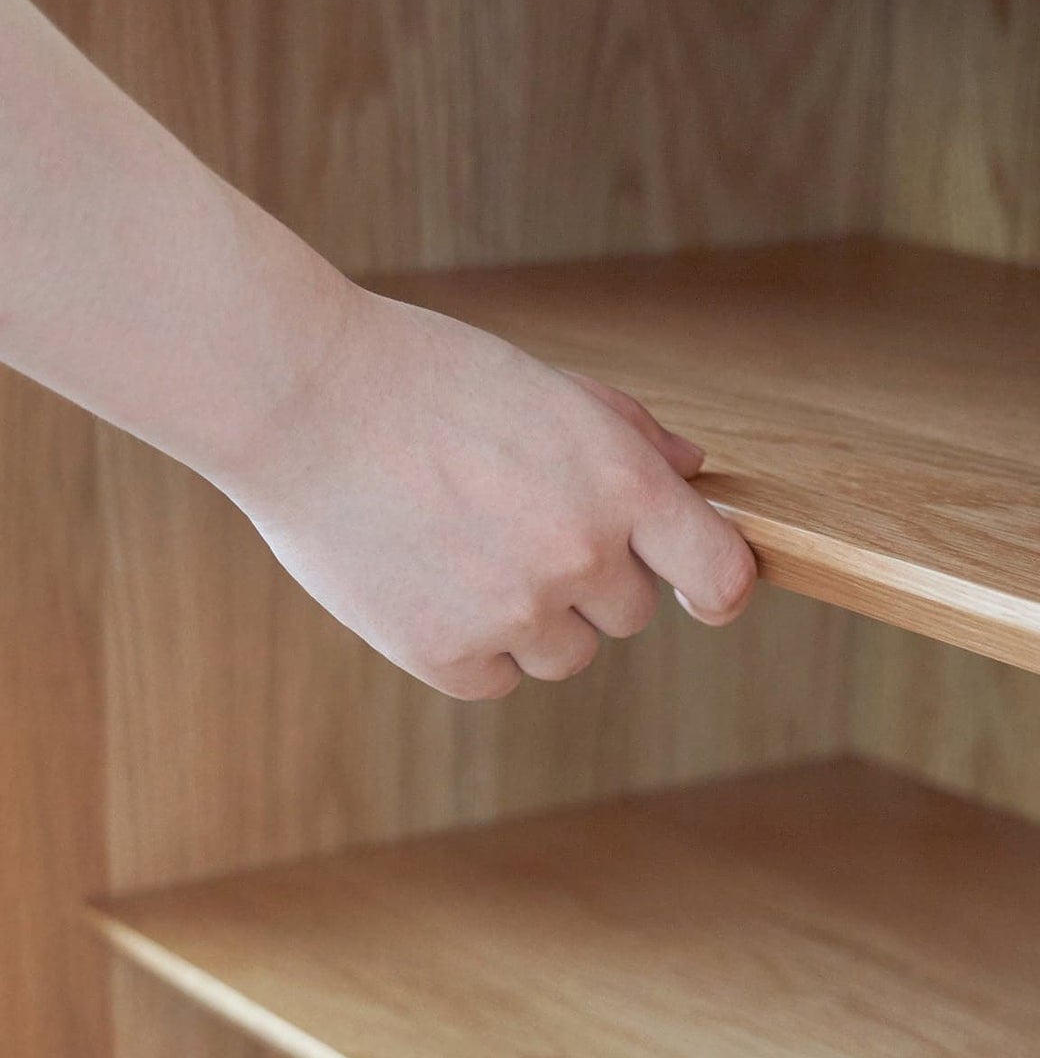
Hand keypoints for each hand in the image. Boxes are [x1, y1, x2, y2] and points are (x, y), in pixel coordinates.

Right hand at [223, 285, 756, 698]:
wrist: (299, 395)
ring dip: (533, 619)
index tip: (703, 594)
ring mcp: (512, 612)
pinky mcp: (446, 656)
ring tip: (462, 546)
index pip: (722, 577)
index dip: (718, 589)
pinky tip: (426, 580)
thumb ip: (634, 437)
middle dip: (592, 580)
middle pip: (630, 615)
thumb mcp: (549, 386)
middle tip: (517, 522)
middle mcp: (580, 555)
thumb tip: (696, 472)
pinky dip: (470, 645)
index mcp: (622, 484)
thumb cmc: (428, 378)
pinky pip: (494, 679)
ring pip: (564, 655)